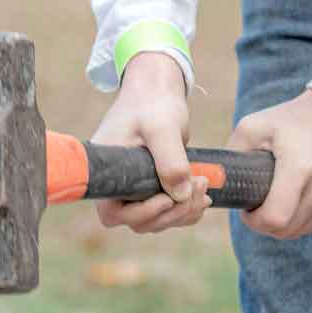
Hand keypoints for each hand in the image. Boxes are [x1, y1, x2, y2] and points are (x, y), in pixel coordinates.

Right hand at [90, 52, 211, 234]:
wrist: (158, 91)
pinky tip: (204, 195)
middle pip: (140, 222)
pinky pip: (167, 212)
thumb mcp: (162, 127)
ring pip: (157, 220)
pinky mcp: (152, 187)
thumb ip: (170, 159)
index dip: (141, 214)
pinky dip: (187, 210)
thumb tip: (180, 195)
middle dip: (172, 212)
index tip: (167, 197)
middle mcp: (117, 185)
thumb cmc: (153, 103)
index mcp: (106, 173)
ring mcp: (134, 189)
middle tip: (199, 185)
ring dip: (183, 212)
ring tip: (204, 186)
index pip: (113, 213)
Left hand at [230, 89, 311, 238]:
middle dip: (266, 221)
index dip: (254, 221)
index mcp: (300, 167)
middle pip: (284, 230)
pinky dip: (304, 218)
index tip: (249, 209)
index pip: (273, 219)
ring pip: (300, 231)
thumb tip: (211, 181)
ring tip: (284, 193)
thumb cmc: (293, 120)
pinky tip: (303, 194)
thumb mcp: (255, 126)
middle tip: (263, 200)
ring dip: (286, 220)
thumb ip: (231, 154)